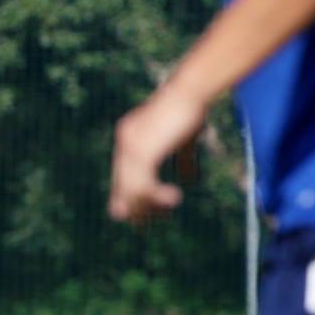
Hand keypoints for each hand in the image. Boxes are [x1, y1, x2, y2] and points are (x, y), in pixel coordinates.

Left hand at [108, 82, 206, 223]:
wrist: (191, 90)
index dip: (128, 196)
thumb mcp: (184, 139)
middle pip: (123, 185)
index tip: (139, 214)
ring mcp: (131, 147)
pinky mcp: (143, 152)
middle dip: (135, 207)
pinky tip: (173, 199)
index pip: (122, 174)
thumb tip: (188, 179)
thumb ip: (181, 158)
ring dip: (148, 206)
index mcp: (130, 137)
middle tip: (148, 224)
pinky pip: (143, 185)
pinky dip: (155, 197)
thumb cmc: (192, 109)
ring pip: (131, 189)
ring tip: (163, 216)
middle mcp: (126, 142)